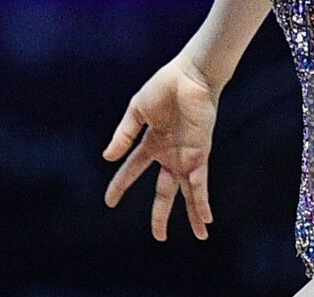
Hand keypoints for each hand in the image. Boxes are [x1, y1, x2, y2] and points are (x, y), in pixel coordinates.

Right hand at [103, 52, 217, 241]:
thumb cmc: (165, 87)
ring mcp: (187, 155)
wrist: (190, 75)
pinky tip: (206, 218)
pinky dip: (202, 200)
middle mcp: (171, 154)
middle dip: (161, 215)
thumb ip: (124, 135)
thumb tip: (107, 158)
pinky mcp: (200, 153)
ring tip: (201, 236)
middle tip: (159, 237)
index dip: (120, 186)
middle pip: (164, 192)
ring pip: (188, 193)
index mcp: (152, 143)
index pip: (132, 170)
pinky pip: (200, 183)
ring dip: (194, 215)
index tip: (109, 202)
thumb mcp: (137, 111)